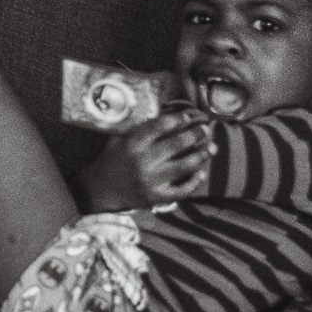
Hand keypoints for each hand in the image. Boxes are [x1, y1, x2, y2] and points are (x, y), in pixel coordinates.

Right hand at [79, 107, 214, 211]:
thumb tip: (166, 114)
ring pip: (184, 166)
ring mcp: (151, 181)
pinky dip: (194, 181)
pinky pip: (181, 190)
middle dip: (195, 134)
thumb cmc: (111, 159)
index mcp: (132, 143)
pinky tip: (201, 172)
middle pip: (176, 144)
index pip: (160, 126)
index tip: (189, 115)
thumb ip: (138, 127)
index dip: (178, 119)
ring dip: (201, 155)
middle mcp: (143, 161)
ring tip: (211, 147)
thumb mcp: (118, 138)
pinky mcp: (157, 197)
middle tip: (206, 128)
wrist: (100, 190)